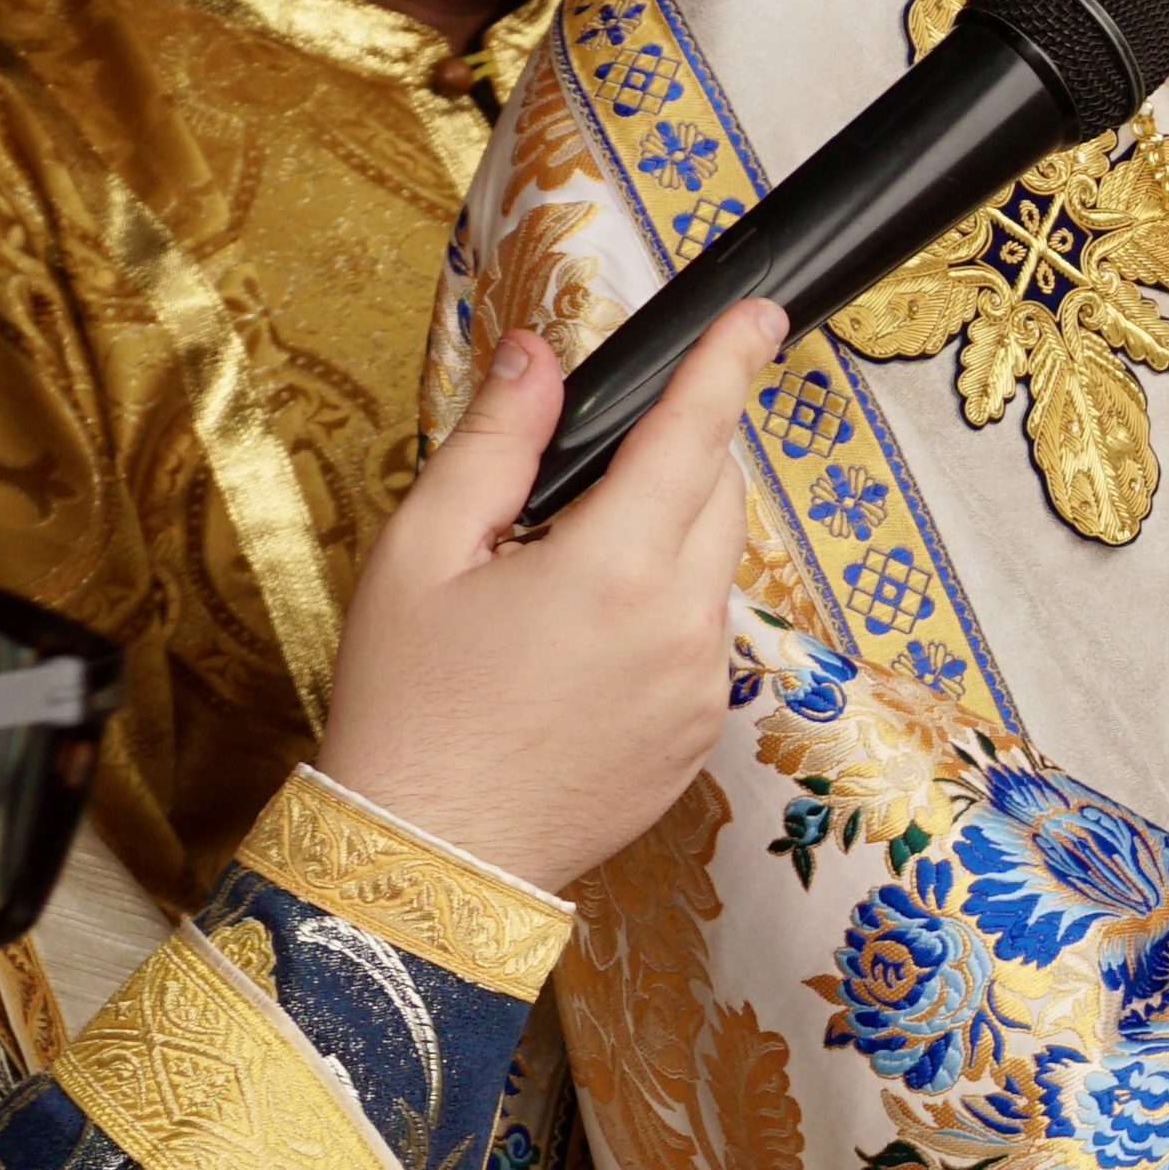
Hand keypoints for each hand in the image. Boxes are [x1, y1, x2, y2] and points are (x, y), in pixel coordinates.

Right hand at [315, 311, 779, 900]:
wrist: (428, 854)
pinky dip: (660, 613)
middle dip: (674, 458)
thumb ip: (495, 443)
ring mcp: (702, 688)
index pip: (693, 436)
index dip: (727, 364)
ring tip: (561, 575)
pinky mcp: (702, 733)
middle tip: (585, 475)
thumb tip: (537, 358)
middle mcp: (682, 628)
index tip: (759, 315)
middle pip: (716, 497)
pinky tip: (580, 645)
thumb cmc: (408, 706)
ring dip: (662, 540)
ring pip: (711, 569)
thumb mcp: (422, 553)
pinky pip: (700, 639)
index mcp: (613, 569)